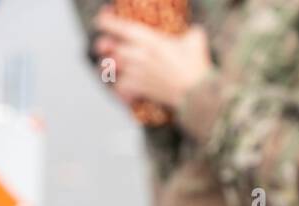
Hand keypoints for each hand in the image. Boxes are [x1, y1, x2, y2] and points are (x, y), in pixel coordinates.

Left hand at [92, 4, 212, 112]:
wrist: (196, 92)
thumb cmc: (195, 64)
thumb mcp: (195, 39)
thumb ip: (188, 32)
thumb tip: (192, 31)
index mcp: (147, 38)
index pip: (115, 26)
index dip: (105, 21)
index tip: (103, 20)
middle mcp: (136, 54)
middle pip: (106, 47)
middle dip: (103, 45)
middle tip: (104, 46)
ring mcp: (136, 73)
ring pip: (109, 68)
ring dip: (108, 66)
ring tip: (109, 66)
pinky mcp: (139, 89)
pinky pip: (119, 89)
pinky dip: (119, 89)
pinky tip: (122, 88)